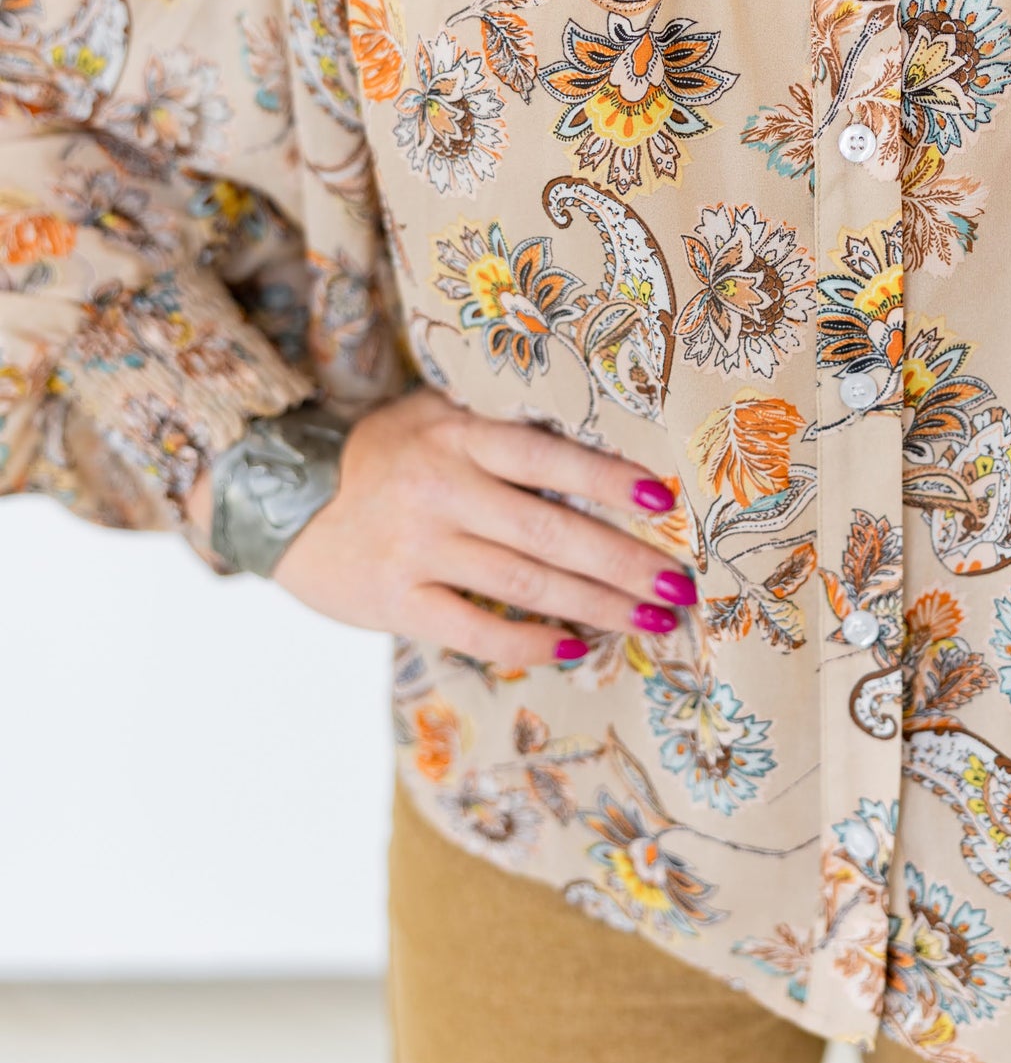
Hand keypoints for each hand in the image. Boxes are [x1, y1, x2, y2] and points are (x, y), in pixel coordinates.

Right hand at [184, 388, 692, 665]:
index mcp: (457, 436)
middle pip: (551, 531)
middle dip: (625, 561)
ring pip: (525, 584)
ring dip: (596, 606)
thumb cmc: (380, 454)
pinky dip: (530, 642)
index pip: (549, 457)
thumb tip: (597, 441)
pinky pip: (477, 629)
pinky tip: (576, 647)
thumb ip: (500, 426)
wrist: (277, 496)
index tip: (668, 501)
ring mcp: (418, 548)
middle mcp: (442, 489)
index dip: (610, 480)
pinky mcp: (397, 601)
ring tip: (651, 620)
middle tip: (681, 584)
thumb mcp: (434, 415)